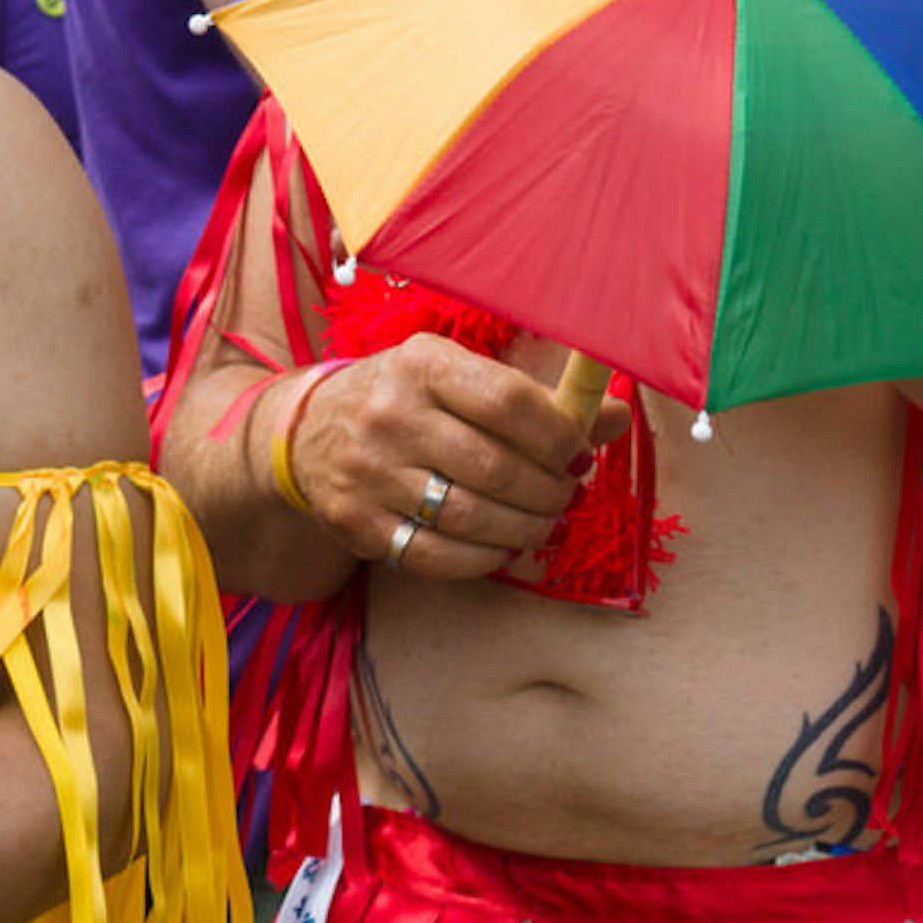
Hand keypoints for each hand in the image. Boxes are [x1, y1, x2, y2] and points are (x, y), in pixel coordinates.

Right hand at [279, 338, 598, 578]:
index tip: (578, 454)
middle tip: (566, 495)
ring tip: (543, 523)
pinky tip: (503, 546)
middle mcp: (389, 414)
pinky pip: (437, 556)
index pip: (510, 402)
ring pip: (472, 518)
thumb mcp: (457, 378)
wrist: (305, 432)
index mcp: (421, 364)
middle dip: (550, 492)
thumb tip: (616, 415)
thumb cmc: (405, 399)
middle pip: (498, 469)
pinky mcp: (356, 521)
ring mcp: (367, 471)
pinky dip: (484, 558)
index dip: (559, 436)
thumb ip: (537, 401)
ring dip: (525, 529)